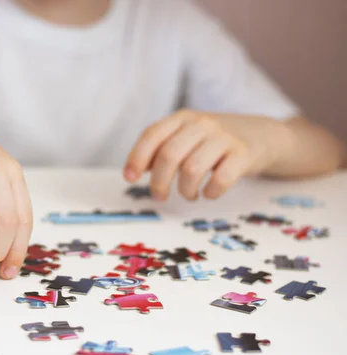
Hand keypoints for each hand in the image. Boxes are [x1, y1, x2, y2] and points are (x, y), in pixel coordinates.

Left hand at [124, 110, 289, 200]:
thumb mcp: (187, 137)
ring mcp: (225, 137)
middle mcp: (202, 123)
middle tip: (160, 197)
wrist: (264, 135)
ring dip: (185, 190)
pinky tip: (209, 193)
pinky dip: (210, 192)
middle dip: (159, 182)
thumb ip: (162, 149)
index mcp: (183, 118)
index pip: (152, 135)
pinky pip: (221, 179)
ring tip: (190, 194)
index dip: (137, 158)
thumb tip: (136, 170)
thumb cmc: (215, 142)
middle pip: (169, 155)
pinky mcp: (244, 154)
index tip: (130, 179)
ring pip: (192, 169)